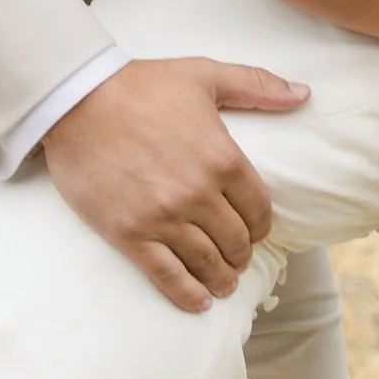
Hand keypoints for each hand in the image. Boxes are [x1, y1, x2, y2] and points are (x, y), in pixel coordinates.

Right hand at [42, 55, 308, 311]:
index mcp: (223, 158)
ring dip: (220, 278)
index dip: (261, 227)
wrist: (75, 99)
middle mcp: (198, 193)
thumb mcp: (205, 75)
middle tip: (236, 260)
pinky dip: (187, 294)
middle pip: (236, 241)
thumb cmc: (141, 84)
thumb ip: (257, 85)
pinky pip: (167, 275)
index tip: (255, 232)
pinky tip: (199, 303)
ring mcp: (163, 217)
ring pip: (207, 263)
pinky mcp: (129, 233)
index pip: (259, 210)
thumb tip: (303, 94)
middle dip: (240, 254)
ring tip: (223, 284)